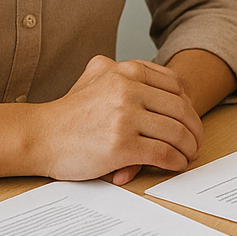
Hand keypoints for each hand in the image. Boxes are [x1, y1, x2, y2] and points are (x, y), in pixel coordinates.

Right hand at [36, 55, 204, 183]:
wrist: (39, 136)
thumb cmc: (69, 112)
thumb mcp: (96, 75)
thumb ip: (125, 72)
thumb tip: (158, 80)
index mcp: (126, 71)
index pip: (175, 86)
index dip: (188, 105)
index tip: (191, 119)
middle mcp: (128, 89)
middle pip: (180, 109)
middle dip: (194, 128)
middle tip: (196, 141)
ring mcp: (125, 117)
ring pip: (175, 132)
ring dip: (188, 147)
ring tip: (189, 155)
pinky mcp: (121, 145)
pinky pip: (162, 153)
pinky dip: (175, 161)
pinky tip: (176, 165)